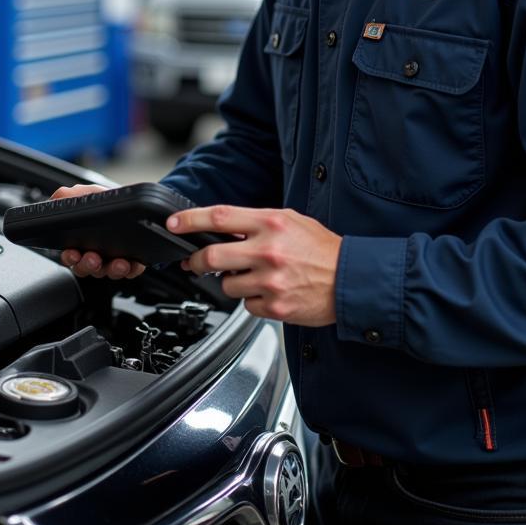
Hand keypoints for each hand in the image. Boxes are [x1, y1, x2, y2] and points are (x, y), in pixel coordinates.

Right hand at [51, 185, 146, 280]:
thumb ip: (67, 196)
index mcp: (79, 242)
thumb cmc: (106, 199)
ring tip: (117, 262)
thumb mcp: (86, 193)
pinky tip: (130, 262)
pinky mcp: (132, 262)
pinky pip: (130, 271)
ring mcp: (112, 260)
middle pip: (87, 268)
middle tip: (93, 258)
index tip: (72, 254)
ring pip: (108, 271)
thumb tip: (54, 200)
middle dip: (88, 265)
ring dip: (111, 269)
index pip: (70, 256)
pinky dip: (130, 269)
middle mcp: (94, 254)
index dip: (70, 257)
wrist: (133, 200)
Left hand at [168, 205, 341, 325]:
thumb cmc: (322, 249)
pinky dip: (252, 300)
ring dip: (233, 281)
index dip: (190, 220)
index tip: (173, 224)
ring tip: (256, 276)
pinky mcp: (275, 307)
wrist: (352, 280)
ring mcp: (270, 281)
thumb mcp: (291, 221)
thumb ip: (256, 223)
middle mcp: (268, 251)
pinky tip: (270, 292)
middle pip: (212, 256)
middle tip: (196, 261)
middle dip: (198, 260)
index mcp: (270, 223)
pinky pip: (246, 305)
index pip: (219, 217)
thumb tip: (222, 227)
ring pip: (227, 284)